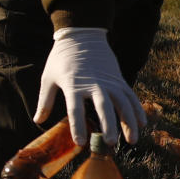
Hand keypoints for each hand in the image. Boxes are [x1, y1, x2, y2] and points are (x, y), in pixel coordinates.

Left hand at [33, 27, 146, 145]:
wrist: (82, 35)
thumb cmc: (61, 59)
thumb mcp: (48, 78)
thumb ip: (45, 101)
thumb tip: (38, 121)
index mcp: (73, 85)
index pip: (75, 110)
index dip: (77, 126)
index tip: (80, 142)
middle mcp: (94, 84)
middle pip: (104, 107)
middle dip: (109, 125)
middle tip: (110, 143)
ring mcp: (109, 81)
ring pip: (123, 103)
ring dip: (129, 121)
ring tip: (132, 140)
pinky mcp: (118, 78)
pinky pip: (130, 96)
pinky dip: (137, 109)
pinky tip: (142, 124)